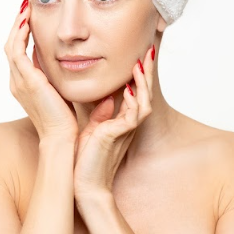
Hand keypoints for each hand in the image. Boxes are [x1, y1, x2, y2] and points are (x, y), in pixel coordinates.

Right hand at [4, 0, 77, 141]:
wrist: (63, 138)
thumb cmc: (66, 122)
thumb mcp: (63, 93)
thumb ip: (62, 77)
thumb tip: (75, 61)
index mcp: (24, 85)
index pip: (19, 53)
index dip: (23, 34)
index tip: (31, 18)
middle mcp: (17, 81)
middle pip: (11, 45)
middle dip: (18, 24)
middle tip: (25, 6)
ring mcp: (19, 81)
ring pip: (11, 44)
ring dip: (18, 24)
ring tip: (25, 8)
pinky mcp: (26, 80)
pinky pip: (17, 50)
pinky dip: (20, 34)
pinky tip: (28, 21)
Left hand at [72, 45, 154, 198]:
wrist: (84, 184)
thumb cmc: (87, 159)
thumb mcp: (94, 129)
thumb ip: (102, 113)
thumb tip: (108, 98)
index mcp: (122, 121)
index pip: (134, 92)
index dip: (138, 74)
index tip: (139, 55)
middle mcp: (128, 124)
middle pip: (144, 93)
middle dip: (146, 71)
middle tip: (149, 50)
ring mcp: (126, 130)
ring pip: (143, 101)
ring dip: (142, 82)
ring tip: (140, 62)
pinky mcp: (119, 135)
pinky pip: (133, 114)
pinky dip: (133, 100)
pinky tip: (128, 87)